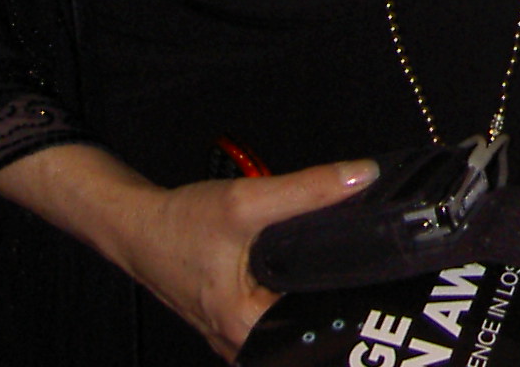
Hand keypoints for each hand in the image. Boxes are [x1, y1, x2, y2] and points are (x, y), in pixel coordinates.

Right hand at [111, 159, 376, 358]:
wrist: (138, 226)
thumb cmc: (180, 224)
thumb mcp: (246, 201)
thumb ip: (308, 190)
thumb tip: (362, 175)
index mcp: (247, 329)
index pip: (320, 323)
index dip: (354, 296)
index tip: (381, 270)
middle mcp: (244, 343)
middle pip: (312, 320)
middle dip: (340, 289)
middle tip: (373, 257)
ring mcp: (241, 334)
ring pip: (298, 314)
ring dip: (320, 287)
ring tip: (350, 257)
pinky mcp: (240, 318)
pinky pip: (282, 307)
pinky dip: (299, 285)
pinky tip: (316, 263)